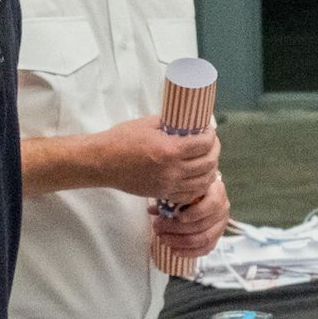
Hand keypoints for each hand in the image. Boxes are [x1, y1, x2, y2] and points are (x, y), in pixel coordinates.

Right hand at [84, 116, 219, 200]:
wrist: (103, 162)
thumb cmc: (122, 139)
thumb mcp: (148, 124)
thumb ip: (171, 125)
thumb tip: (188, 124)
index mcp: (170, 149)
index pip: (204, 144)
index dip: (211, 136)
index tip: (209, 132)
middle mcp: (172, 170)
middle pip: (208, 163)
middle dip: (214, 151)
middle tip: (211, 144)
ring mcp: (168, 184)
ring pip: (203, 182)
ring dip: (210, 170)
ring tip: (208, 160)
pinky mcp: (163, 193)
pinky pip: (190, 195)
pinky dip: (199, 186)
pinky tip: (198, 177)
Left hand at [154, 176, 231, 256]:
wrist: (204, 195)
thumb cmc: (192, 191)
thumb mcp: (183, 190)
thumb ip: (169, 198)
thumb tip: (151, 210)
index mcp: (217, 192)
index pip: (212, 204)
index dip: (194, 213)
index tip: (177, 216)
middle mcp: (223, 209)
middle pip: (202, 224)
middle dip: (177, 229)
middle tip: (158, 228)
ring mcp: (221, 225)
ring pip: (203, 239)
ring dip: (180, 242)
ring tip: (163, 239)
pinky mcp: (216, 237)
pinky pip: (205, 249)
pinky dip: (189, 252)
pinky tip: (174, 251)